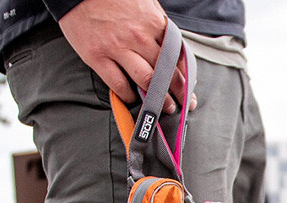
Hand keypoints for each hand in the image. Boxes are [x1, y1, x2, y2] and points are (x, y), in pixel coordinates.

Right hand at [58, 0, 194, 113]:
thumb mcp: (144, 5)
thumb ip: (159, 28)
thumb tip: (174, 52)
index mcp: (153, 23)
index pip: (177, 57)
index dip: (186, 78)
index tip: (190, 91)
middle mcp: (138, 37)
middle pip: (165, 73)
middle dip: (178, 93)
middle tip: (183, 106)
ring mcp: (117, 47)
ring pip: (147, 82)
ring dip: (159, 100)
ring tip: (165, 108)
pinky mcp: (97, 56)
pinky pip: (119, 85)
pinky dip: (129, 96)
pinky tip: (133, 98)